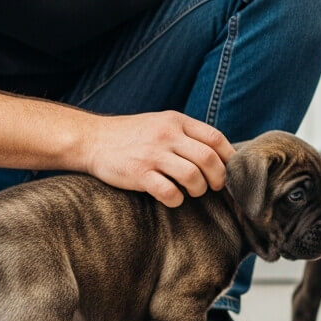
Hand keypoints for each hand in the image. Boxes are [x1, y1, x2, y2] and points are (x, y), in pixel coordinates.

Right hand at [75, 111, 234, 206]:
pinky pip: (169, 192)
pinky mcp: (138, 173)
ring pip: (193, 176)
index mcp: (176, 121)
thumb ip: (188, 134)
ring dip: (199, 189)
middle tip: (214, 186)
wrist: (91, 139)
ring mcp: (152, 154)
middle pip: (209, 159)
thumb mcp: (162, 123)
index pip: (216, 138)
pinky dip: (176, 200)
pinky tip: (172, 198)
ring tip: (193, 191)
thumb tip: (223, 155)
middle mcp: (166, 135)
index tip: (228, 170)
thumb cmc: (133, 135)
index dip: (229, 157)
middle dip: (218, 178)